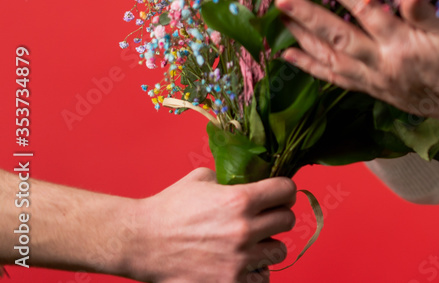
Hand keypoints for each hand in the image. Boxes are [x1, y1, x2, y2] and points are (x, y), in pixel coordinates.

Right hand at [128, 168, 295, 282]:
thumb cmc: (168, 209)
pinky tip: (245, 264)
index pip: (287, 190)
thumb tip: (250, 176)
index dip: (285, 190)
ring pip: (280, 251)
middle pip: (288, 220)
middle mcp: (244, 230)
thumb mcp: (202, 179)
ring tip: (254, 243)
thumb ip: (231, 177)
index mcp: (240, 200)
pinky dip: (257, 271)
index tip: (279, 195)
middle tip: (267, 218)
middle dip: (279, 216)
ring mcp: (239, 260)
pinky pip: (262, 278)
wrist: (139, 242)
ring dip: (269, 245)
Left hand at [274, 0, 438, 124]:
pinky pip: (335, 78)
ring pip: (330, 59)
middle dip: (306, 16)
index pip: (364, 10)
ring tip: (278, 21)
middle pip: (337, 36)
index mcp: (400, 44)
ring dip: (302, 40)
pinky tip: (291, 56)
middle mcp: (381, 64)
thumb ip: (425, 12)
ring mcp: (373, 80)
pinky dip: (311, 67)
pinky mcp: (372, 91)